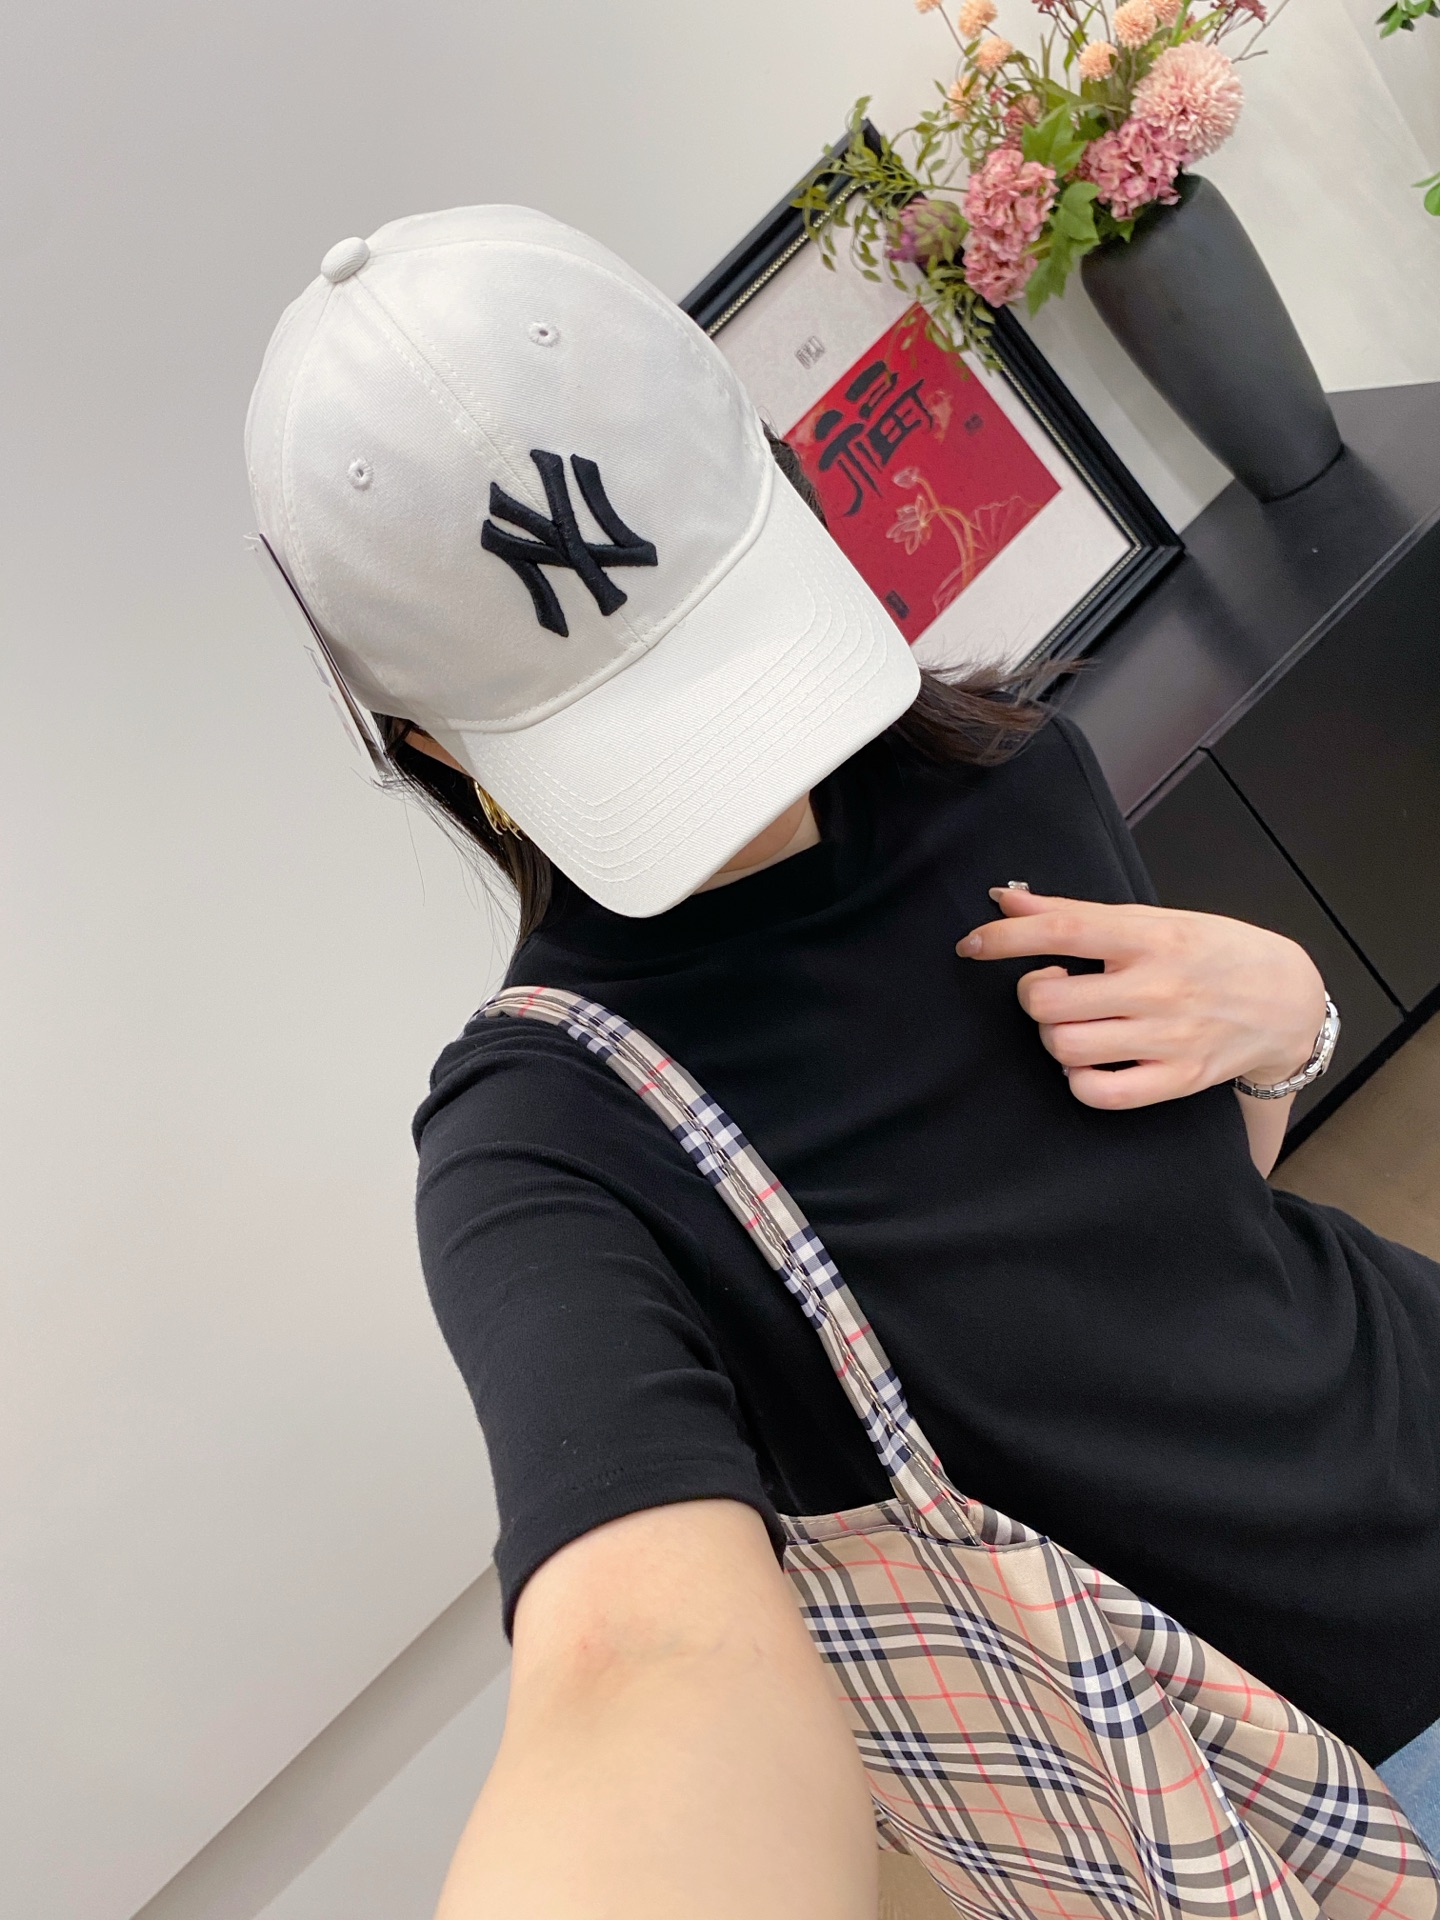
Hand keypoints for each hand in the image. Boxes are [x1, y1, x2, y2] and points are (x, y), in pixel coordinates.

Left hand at [958, 887, 1327, 1109]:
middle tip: (1054, 989)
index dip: (1005, 938)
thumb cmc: (1212, 951)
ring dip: (1055, 1038)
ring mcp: (1169, 1038)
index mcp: (1150, 937)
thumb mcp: (1151, 918)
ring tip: (1077, 1024)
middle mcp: (1158, 987)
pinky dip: (1079, 1081)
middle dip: (1034, 995)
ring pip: (1067, 1047)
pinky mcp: (1179, 1080)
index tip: (973, 943)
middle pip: (1050, 1002)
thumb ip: (1075, 912)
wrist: (1288, 999)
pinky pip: (1101, 1094)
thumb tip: (1005, 897)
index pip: (1063, 931)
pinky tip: (1088, 1062)